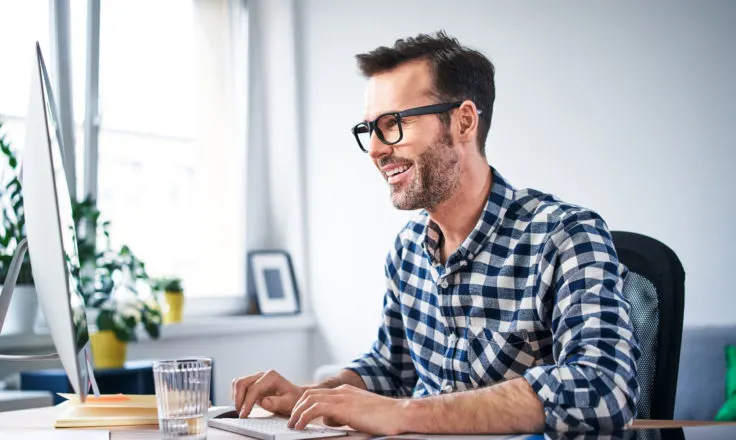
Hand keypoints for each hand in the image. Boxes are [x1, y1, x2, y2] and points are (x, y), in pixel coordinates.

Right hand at [232, 370, 306, 416]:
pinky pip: (240, 387)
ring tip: (241, 410)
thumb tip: (263, 401)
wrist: (296, 397)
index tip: (244, 414)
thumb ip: (277, 403)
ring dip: (236, 397)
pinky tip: (243, 406)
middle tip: (241, 413)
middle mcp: (262, 375)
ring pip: (238, 383)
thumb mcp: (289, 403)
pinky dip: (237, 396)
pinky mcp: (253, 385)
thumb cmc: (294, 399)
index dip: (247, 402)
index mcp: (271, 376)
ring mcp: (257, 379)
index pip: (254, 388)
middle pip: (242, 382)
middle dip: (238, 399)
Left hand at [287, 384, 407, 434]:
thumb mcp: (360, 414)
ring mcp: (342, 397)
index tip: (298, 416)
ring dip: (297, 413)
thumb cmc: (385, 417)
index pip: (319, 393)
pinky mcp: (343, 407)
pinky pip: (315, 408)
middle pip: (310, 394)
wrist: (400, 414)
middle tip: (292, 421)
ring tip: (293, 425)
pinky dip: (303, 417)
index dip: (305, 404)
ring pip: (309, 399)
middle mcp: (342, 391)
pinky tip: (300, 427)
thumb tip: (330, 420)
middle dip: (297, 407)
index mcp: (346, 391)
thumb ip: (344, 414)